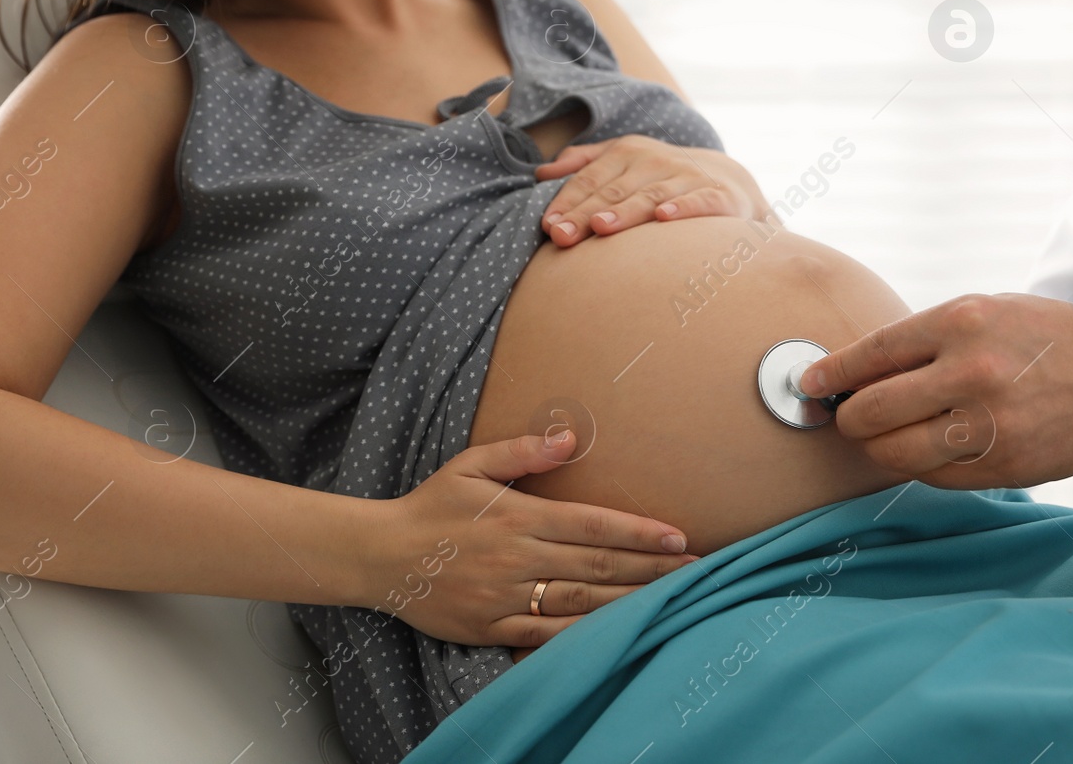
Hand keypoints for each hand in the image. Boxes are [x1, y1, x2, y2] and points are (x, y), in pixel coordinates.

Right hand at [361, 431, 698, 650]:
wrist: (378, 556)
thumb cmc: (431, 506)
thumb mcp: (471, 464)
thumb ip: (522, 450)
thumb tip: (570, 436)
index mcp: (520, 518)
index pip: (594, 525)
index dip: (640, 532)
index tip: (678, 536)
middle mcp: (519, 559)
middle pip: (599, 565)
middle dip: (652, 568)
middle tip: (694, 569)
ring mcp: (506, 598)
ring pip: (581, 603)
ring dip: (629, 602)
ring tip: (670, 600)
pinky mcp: (492, 628)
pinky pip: (546, 637)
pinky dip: (583, 636)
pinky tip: (617, 633)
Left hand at [533, 135, 768, 245]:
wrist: (728, 179)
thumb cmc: (662, 176)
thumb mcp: (624, 161)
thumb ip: (584, 164)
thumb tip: (540, 173)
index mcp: (628, 152)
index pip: (591, 179)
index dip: (568, 201)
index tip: (548, 226)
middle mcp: (656, 160)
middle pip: (615, 190)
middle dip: (586, 213)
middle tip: (562, 236)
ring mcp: (688, 176)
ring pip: (651, 196)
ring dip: (626, 211)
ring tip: (601, 227)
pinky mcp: (718, 194)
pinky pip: (699, 201)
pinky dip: (682, 208)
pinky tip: (664, 218)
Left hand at [798, 295, 1072, 489]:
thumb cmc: (1048, 337)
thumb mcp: (985, 310)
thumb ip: (924, 339)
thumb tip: (858, 372)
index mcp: (960, 322)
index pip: (870, 355)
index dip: (829, 375)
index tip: (810, 385)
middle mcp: (969, 373)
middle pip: (870, 413)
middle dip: (850, 418)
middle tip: (850, 416)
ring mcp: (987, 426)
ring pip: (893, 454)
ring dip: (878, 448)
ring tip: (885, 436)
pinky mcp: (1003, 467)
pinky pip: (933, 477)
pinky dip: (920, 465)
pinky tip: (929, 448)